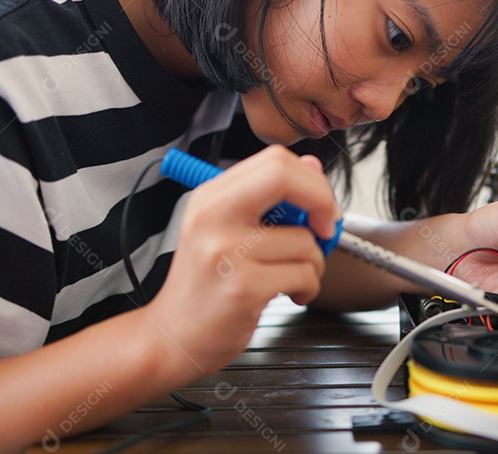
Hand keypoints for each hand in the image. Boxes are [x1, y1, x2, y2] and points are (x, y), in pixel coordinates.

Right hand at [147, 146, 340, 378]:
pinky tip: (289, 294)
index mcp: (211, 198)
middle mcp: (213, 217)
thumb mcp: (227, 230)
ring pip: (305, 241)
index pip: (273, 160)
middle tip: (324, 230)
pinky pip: (303, 275)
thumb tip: (311, 167)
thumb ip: (268, 198)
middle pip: (285, 177)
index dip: (309, 179)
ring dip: (314, 264)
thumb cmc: (205, 285)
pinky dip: (308, 288)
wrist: (172, 336)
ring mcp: (226, 252)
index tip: (319, 207)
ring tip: (290, 277)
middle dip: (322, 203)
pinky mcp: (242, 288)